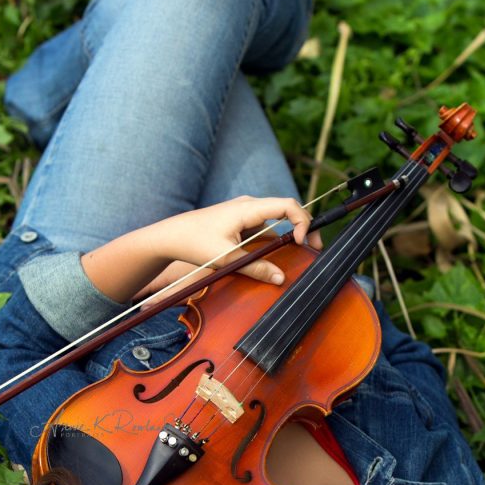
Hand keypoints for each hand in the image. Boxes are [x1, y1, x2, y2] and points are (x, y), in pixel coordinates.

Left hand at [149, 195, 321, 287]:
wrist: (170, 237)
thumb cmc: (194, 243)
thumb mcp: (226, 259)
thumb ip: (255, 268)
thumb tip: (280, 279)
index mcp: (248, 208)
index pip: (288, 205)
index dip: (303, 221)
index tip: (302, 243)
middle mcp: (249, 205)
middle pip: (287, 210)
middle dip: (304, 227)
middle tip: (313, 248)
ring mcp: (245, 212)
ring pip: (277, 220)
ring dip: (289, 235)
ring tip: (299, 253)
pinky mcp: (240, 222)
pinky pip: (265, 228)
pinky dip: (275, 239)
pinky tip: (276, 256)